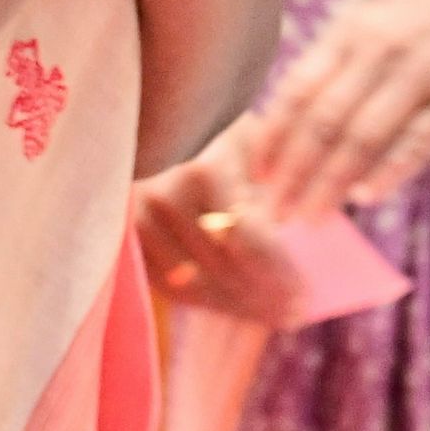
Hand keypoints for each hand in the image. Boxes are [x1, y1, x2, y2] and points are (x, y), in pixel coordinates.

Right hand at [134, 134, 317, 324]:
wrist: (157, 113)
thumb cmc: (220, 130)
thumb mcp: (253, 144)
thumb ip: (272, 191)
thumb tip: (304, 250)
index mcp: (203, 168)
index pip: (247, 238)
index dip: (278, 273)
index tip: (307, 295)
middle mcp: (163, 196)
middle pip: (221, 267)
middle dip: (264, 297)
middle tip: (296, 315)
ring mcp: (135, 220)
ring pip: (195, 284)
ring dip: (238, 307)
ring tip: (274, 317)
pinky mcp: (122, 238)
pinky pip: (169, 285)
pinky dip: (207, 301)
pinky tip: (237, 308)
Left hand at [245, 0, 429, 221]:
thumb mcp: (395, 24)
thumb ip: (354, 67)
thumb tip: (310, 130)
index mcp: (358, 27)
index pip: (297, 89)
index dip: (271, 138)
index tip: (252, 177)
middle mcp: (384, 46)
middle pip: (321, 120)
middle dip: (292, 173)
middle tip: (272, 214)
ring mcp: (425, 69)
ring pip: (361, 136)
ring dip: (329, 183)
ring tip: (310, 218)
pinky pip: (415, 141)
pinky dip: (386, 173)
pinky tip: (365, 198)